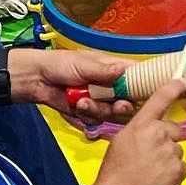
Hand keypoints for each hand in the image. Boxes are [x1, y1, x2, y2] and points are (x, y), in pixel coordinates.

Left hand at [11, 47, 134, 125]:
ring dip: (98, 109)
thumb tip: (124, 70)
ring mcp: (99, 100)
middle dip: (121, 105)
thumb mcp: (83, 64)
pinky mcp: (87, 112)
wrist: (37, 80)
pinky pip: (95, 119)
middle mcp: (109, 85)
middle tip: (118, 106)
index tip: (148, 93)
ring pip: (110, 112)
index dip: (144, 84)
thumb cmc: (60, 64)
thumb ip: (104, 70)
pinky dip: (86, 115)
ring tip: (82, 102)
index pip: (135, 75)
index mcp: (112, 68)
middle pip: (127, 100)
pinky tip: (76, 106)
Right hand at [94, 81, 185, 184]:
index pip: (161, 98)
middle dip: (167, 139)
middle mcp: (159, 134)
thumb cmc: (114, 173)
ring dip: (168, 159)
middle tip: (151, 155)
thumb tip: (151, 129)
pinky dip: (173, 173)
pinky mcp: (179, 169)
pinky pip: (181, 167)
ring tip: (150, 171)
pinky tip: (158, 179)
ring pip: (176, 150)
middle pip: (174, 130)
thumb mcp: (121, 140)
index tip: (182, 80)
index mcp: (141, 124)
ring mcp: (171, 152)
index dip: (174, 87)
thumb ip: (140, 130)